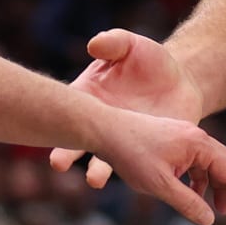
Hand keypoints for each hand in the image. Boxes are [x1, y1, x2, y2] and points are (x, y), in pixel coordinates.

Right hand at [48, 29, 204, 189]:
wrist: (180, 82)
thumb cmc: (150, 60)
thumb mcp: (133, 46)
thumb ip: (114, 42)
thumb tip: (94, 45)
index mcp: (89, 96)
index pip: (69, 110)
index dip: (57, 119)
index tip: (45, 126)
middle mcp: (100, 124)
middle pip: (77, 141)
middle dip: (66, 152)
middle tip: (57, 162)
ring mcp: (120, 143)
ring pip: (104, 162)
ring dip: (97, 171)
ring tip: (94, 180)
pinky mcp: (144, 155)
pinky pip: (136, 168)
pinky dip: (134, 176)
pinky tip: (135, 182)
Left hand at [89, 107, 225, 224]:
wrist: (105, 130)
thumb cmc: (131, 155)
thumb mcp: (160, 185)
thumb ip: (187, 203)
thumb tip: (211, 220)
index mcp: (198, 143)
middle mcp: (196, 136)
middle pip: (225, 163)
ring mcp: (184, 136)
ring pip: (209, 163)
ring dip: (215, 185)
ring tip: (218, 209)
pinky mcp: (172, 139)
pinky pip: (194, 160)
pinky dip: (198, 178)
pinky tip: (193, 194)